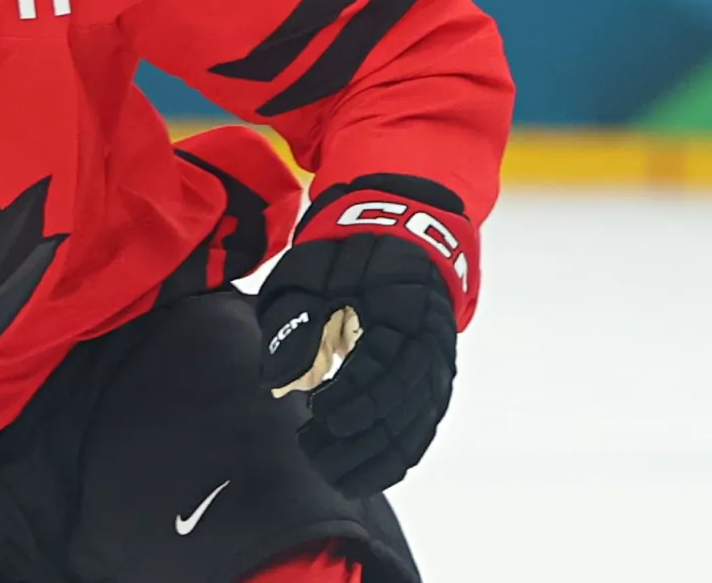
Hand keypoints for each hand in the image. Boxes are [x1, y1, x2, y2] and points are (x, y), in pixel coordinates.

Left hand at [258, 233, 457, 497]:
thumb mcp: (307, 274)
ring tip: (337, 477)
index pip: (382, 365)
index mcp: (398, 309)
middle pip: (400, 403)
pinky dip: (401, 453)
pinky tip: (376, 475)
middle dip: (358, 438)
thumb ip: (293, 324)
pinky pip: (424, 424)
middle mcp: (427, 342)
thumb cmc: (342, 257)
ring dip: (377, 456)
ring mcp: (436, 362)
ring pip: (415, 422)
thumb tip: (276, 383)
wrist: (397, 235)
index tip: (318, 414)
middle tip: (314, 457)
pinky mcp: (435, 378)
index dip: (353, 396)